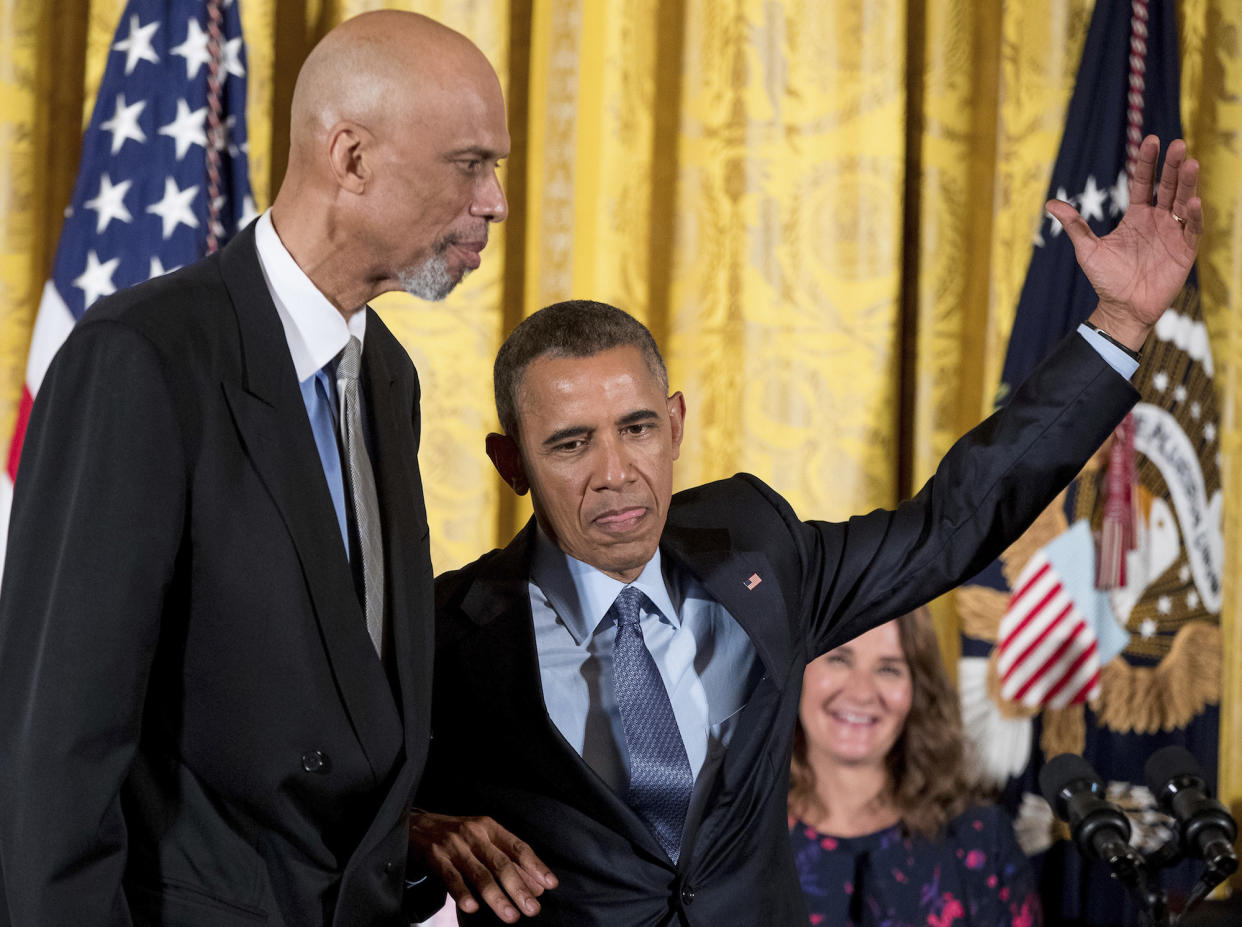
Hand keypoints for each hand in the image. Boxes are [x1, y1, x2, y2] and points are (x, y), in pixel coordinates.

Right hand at [408, 811, 557, 922]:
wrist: (416, 825)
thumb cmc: (457, 836)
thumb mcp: (482, 838)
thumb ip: (506, 858)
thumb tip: (536, 886)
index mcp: (490, 827)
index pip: (518, 847)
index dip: (535, 866)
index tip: (550, 885)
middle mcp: (475, 833)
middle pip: (501, 863)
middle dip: (519, 888)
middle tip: (533, 909)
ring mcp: (454, 845)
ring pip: (479, 873)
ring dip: (497, 897)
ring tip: (511, 916)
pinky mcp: (435, 856)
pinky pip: (451, 878)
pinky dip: (463, 893)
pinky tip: (473, 908)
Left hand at [1046, 134, 1201, 350]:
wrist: (1121, 308)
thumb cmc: (1105, 279)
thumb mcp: (1087, 249)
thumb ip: (1074, 225)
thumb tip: (1050, 203)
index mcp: (1136, 215)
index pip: (1143, 182)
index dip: (1147, 162)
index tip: (1151, 140)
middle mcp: (1157, 219)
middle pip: (1167, 186)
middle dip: (1173, 165)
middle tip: (1178, 144)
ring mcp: (1172, 233)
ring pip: (1183, 201)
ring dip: (1187, 183)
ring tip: (1191, 163)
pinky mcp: (1184, 250)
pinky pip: (1191, 229)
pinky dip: (1193, 215)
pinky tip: (1192, 201)